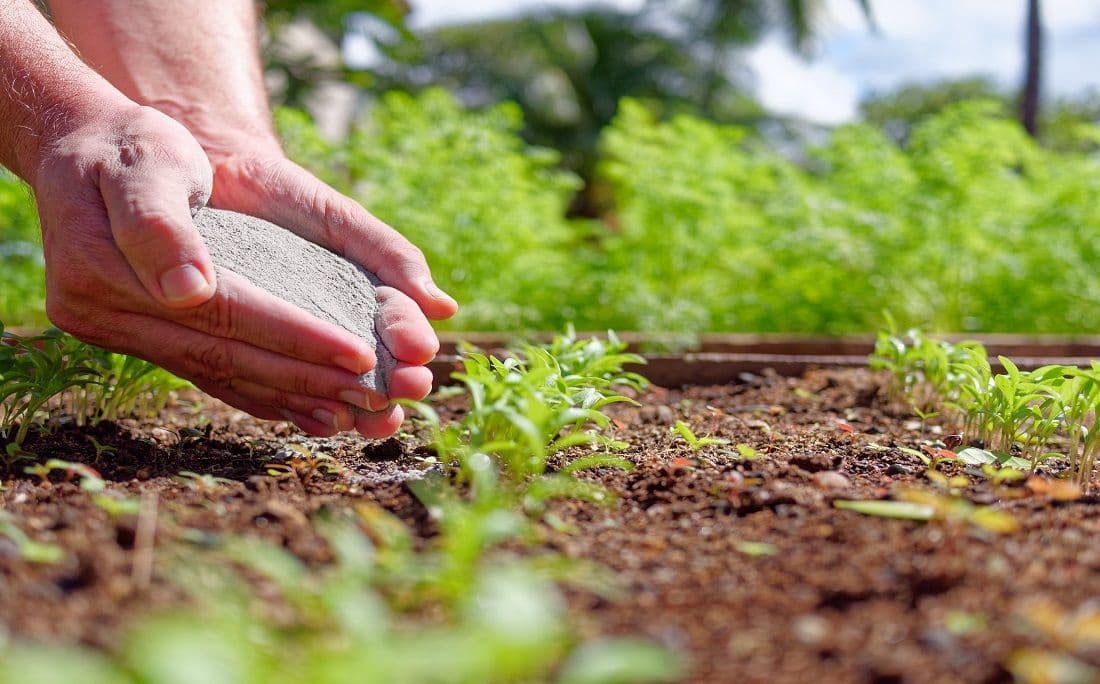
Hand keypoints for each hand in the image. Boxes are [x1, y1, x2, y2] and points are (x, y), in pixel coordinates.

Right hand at [33, 104, 423, 436]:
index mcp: (102, 271)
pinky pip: (206, 374)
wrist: (83, 149)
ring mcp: (115, 333)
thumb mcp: (146, 163)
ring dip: (291, 397)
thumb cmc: (129, 146)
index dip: (294, 336)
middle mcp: (102, 314)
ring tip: (356, 415)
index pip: (222, 313)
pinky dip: (259, 395)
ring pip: (219, 374)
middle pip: (226, 355)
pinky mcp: (138, 338)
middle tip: (376, 397)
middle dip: (307, 378)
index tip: (358, 354)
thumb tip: (189, 290)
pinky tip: (306, 413)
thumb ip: (160, 225)